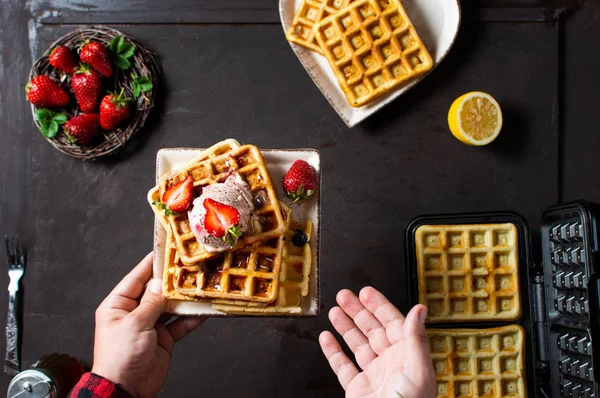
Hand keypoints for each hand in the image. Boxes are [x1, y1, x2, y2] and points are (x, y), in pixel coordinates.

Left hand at [92, 252, 205, 396]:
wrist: (126, 390)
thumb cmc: (119, 358)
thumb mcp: (134, 324)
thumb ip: (151, 302)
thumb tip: (160, 283)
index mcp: (118, 305)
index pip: (136, 278)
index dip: (151, 264)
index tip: (165, 250)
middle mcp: (134, 313)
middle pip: (156, 291)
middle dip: (172, 281)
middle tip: (189, 266)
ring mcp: (150, 326)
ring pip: (170, 306)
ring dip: (184, 298)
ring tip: (199, 284)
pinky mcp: (164, 339)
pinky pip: (180, 324)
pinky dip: (191, 318)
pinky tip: (203, 309)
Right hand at [319, 287, 435, 397]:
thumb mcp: (417, 369)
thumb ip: (415, 338)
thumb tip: (420, 309)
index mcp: (407, 356)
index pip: (392, 323)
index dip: (379, 306)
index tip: (366, 292)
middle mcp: (391, 363)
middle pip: (372, 330)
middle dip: (358, 311)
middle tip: (344, 296)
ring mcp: (373, 376)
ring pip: (357, 345)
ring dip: (345, 327)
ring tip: (335, 311)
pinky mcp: (358, 389)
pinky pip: (343, 366)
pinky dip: (333, 351)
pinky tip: (327, 338)